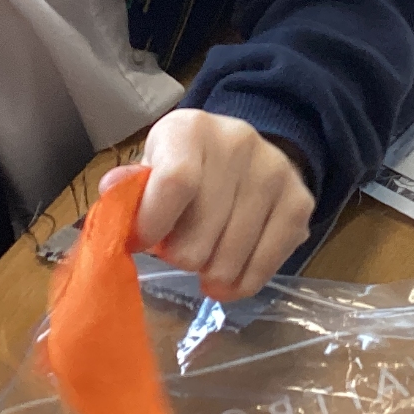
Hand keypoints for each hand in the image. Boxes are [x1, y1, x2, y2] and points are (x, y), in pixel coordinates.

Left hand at [125, 111, 312, 299]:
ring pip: (229, 260)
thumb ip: (132, 185)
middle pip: (199, 236)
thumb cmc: (186, 164)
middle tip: (178, 249)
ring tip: (204, 259)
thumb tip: (113, 190)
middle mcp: (238, 143)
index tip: (143, 243)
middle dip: (180, 256)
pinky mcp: (300, 203)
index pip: (175, 183)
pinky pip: (263, 269)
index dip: (153, 226)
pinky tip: (227, 279)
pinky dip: (239, 285)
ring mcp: (275, 173)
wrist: (246, 153)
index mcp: (192, 128)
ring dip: (208, 273)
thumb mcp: (154, 164)